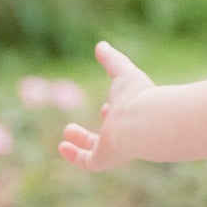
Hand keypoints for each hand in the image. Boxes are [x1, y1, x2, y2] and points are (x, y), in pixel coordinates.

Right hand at [56, 41, 155, 170]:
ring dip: (81, 143)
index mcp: (133, 117)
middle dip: (92, 133)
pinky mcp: (105, 158)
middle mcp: (125, 135)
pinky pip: (87, 162)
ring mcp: (116, 149)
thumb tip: (101, 45)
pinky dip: (74, 155)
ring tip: (66, 136)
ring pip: (96, 151)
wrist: (145, 122)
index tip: (105, 107)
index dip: (112, 114)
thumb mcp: (122, 73)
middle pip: (108, 138)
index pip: (122, 119)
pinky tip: (62, 146)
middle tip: (73, 127)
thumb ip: (112, 60)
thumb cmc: (138, 97)